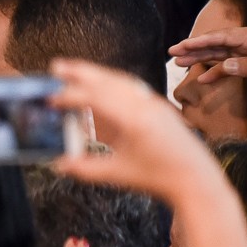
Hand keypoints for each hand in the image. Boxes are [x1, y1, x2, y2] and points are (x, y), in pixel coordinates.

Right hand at [48, 58, 222, 207]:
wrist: (196, 180)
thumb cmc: (159, 178)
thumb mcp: (118, 174)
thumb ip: (85, 168)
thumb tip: (58, 164)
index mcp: (134, 120)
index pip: (96, 98)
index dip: (70, 97)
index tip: (50, 99)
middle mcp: (145, 106)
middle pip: (108, 81)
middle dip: (81, 72)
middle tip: (57, 66)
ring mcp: (155, 104)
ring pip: (121, 81)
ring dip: (97, 75)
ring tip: (75, 72)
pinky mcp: (160, 108)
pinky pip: (133, 88)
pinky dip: (113, 82)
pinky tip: (103, 85)